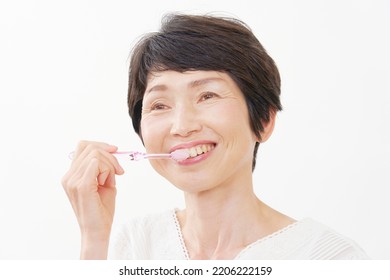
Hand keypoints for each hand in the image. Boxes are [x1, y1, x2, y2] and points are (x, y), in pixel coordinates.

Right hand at [61, 141, 123, 258]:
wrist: (98, 230)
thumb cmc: (102, 209)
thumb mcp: (104, 182)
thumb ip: (104, 167)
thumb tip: (111, 151)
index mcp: (71, 175)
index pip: (83, 146)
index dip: (100, 145)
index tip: (115, 151)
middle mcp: (69, 176)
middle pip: (90, 147)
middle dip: (109, 155)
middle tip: (119, 171)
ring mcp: (73, 180)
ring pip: (95, 155)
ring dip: (110, 164)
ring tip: (112, 179)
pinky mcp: (81, 185)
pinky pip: (95, 163)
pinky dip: (107, 169)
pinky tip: (107, 182)